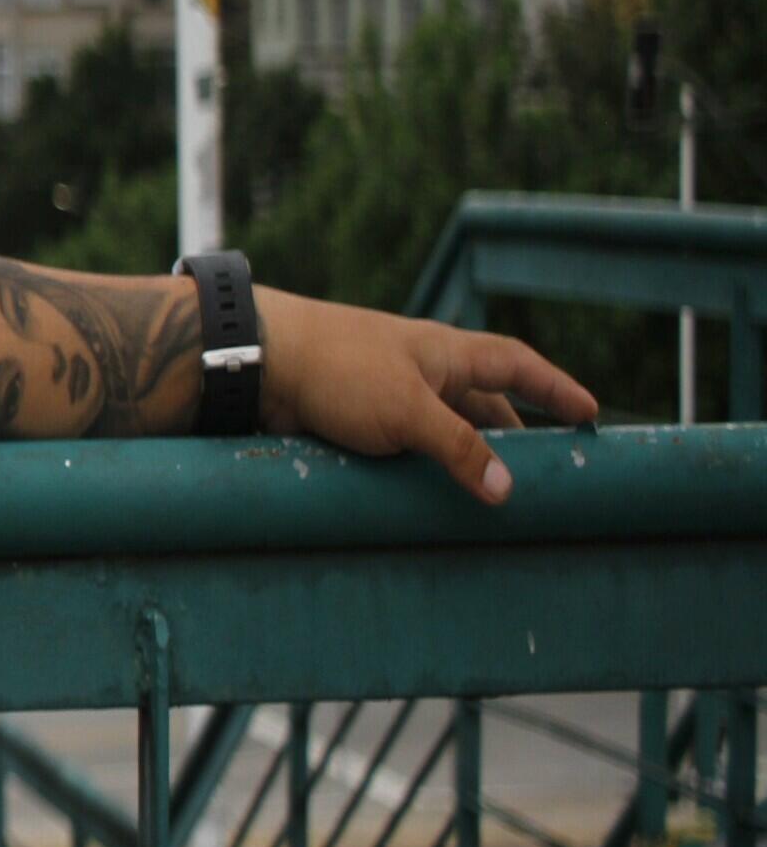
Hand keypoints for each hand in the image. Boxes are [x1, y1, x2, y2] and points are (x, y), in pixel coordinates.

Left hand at [255, 287, 598, 506]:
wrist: (256, 359)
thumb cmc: (337, 368)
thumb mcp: (407, 409)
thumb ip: (457, 448)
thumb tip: (506, 489)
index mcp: (444, 352)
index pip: (516, 366)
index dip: (554, 388)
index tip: (590, 412)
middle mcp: (420, 369)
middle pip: (482, 403)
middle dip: (513, 433)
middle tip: (544, 469)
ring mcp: (386, 393)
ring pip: (442, 427)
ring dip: (466, 454)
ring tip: (493, 493)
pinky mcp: (355, 417)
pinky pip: (404, 446)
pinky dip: (425, 467)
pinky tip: (431, 494)